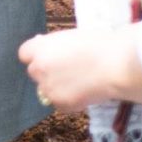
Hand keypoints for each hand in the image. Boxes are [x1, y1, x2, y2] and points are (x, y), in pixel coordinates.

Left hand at [17, 28, 135, 110]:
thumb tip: (46, 48)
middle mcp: (39, 68)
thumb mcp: (71, 37)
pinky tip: (86, 92)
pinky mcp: (61, 104)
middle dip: (47, 72)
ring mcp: (48, 88)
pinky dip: (70, 100)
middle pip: (34, 72)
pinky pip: (61, 103)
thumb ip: (54, 45)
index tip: (49, 56)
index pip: (25, 53)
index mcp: (40, 48)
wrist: (116, 65)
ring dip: (58, 87)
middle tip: (68, 70)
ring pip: (47, 90)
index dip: (38, 55)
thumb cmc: (100, 45)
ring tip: (81, 82)